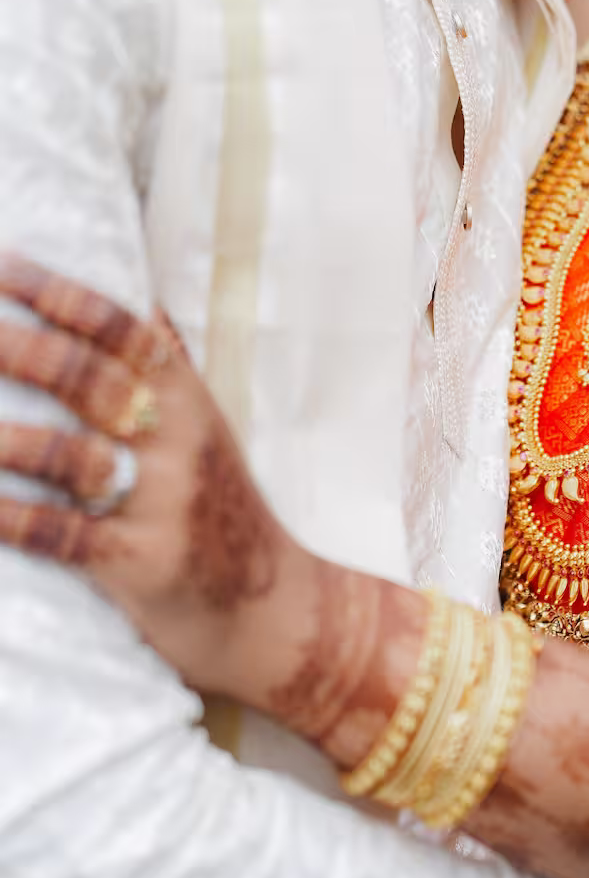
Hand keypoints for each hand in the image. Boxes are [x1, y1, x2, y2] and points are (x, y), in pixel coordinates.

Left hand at [0, 253, 427, 766]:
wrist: (273, 610)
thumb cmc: (224, 514)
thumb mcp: (209, 431)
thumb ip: (170, 373)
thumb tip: (140, 302)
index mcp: (189, 399)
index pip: (123, 329)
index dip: (63, 295)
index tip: (8, 267)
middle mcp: (177, 441)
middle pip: (90, 380)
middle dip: (21, 350)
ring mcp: (161, 503)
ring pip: (73, 457)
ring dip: (7, 439)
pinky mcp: (142, 563)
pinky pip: (65, 536)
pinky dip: (13, 518)